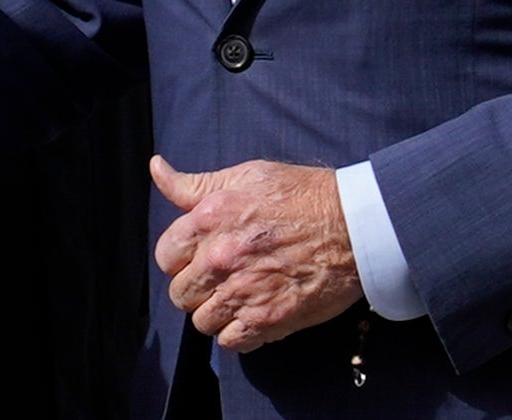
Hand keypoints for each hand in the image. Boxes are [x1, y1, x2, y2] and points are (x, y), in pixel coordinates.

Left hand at [151, 156, 362, 351]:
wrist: (354, 225)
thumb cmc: (301, 195)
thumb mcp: (245, 176)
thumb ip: (194, 184)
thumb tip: (157, 169)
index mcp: (209, 219)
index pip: (166, 255)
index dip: (181, 258)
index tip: (200, 257)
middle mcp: (220, 258)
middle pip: (180, 293)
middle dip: (197, 287)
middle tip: (221, 278)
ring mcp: (243, 292)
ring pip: (202, 321)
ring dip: (217, 313)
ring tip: (240, 296)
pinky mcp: (269, 319)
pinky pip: (231, 342)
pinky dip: (239, 334)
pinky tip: (254, 314)